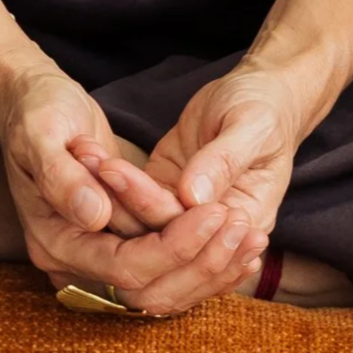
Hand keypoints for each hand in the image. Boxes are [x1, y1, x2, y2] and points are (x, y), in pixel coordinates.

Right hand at [0, 54, 264, 319]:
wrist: (30, 104)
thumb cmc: (36, 111)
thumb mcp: (43, 132)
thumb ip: (64, 177)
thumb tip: (98, 216)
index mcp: (54, 242)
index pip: (124, 267)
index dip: (172, 247)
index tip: (214, 214)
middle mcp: (76, 262)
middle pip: (149, 289)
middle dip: (201, 262)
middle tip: (244, 226)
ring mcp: (99, 257)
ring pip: (164, 287)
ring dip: (211, 268)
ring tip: (255, 239)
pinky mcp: (121, 245)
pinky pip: (166, 270)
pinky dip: (204, 261)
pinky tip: (241, 247)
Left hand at [91, 56, 310, 268]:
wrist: (258, 96)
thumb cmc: (265, 110)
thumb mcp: (252, 127)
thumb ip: (224, 161)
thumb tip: (192, 197)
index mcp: (246, 224)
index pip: (199, 243)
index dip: (166, 224)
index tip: (130, 177)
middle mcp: (211, 236)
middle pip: (163, 256)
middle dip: (127, 210)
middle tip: (101, 164)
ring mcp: (182, 221)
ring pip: (139, 232)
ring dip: (110, 195)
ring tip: (87, 155)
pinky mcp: (161, 199)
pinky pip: (131, 205)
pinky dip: (109, 184)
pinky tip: (88, 156)